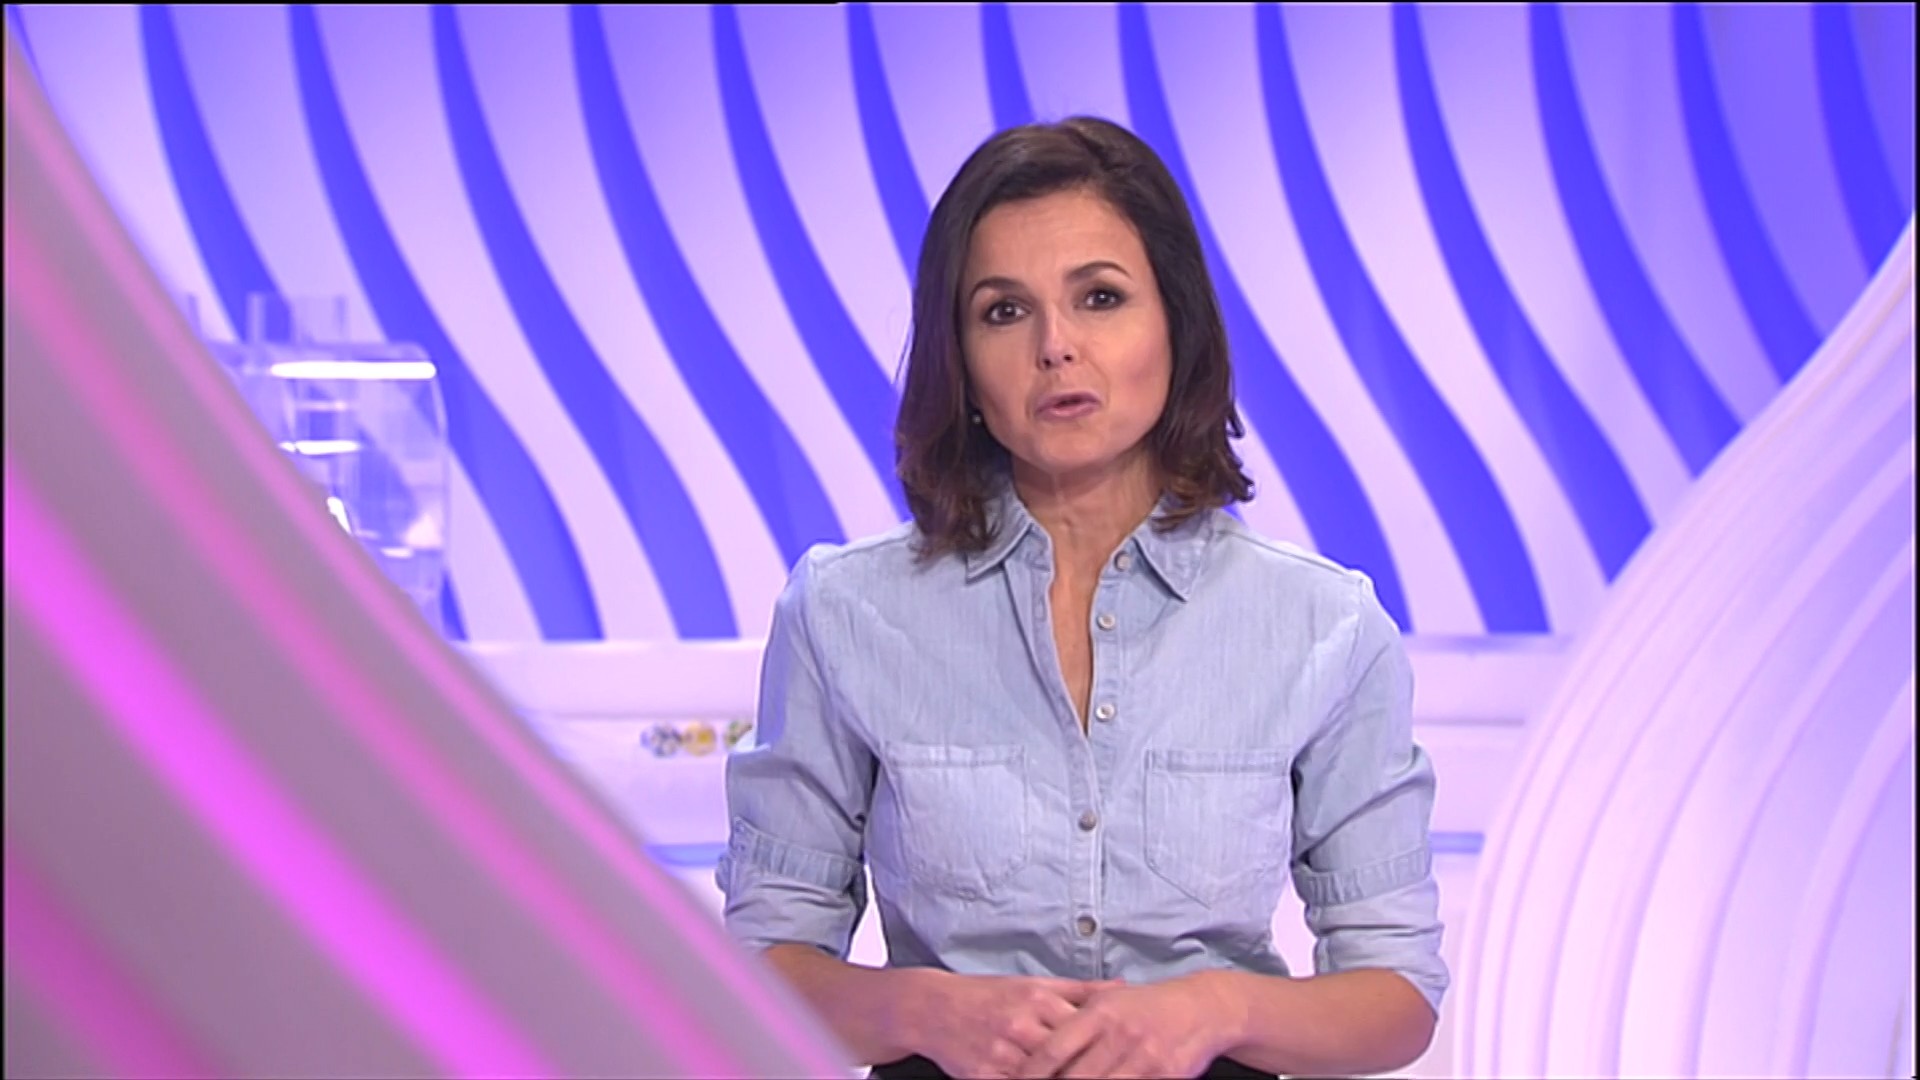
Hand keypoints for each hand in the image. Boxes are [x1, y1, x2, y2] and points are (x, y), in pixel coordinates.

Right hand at [911, 972, 1121, 1079]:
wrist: (933, 1008)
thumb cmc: (989, 995)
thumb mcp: (1034, 984)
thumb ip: (1080, 990)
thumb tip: (1123, 987)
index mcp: (1038, 998)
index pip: (1084, 1026)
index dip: (1106, 1045)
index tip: (1128, 1055)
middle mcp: (1021, 1024)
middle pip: (1068, 1056)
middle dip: (1089, 1070)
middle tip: (1113, 1075)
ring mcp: (1002, 1053)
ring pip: (1044, 1077)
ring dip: (1065, 1079)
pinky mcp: (985, 1076)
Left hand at [1014, 975, 1236, 1078]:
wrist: (1201, 1008)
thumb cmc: (1146, 1006)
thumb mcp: (1109, 999)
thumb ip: (1075, 1015)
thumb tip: (1035, 1040)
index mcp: (1099, 1013)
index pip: (1054, 1049)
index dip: (1031, 1072)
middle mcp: (1118, 1035)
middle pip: (1075, 1077)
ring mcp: (1142, 1058)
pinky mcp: (1162, 1075)